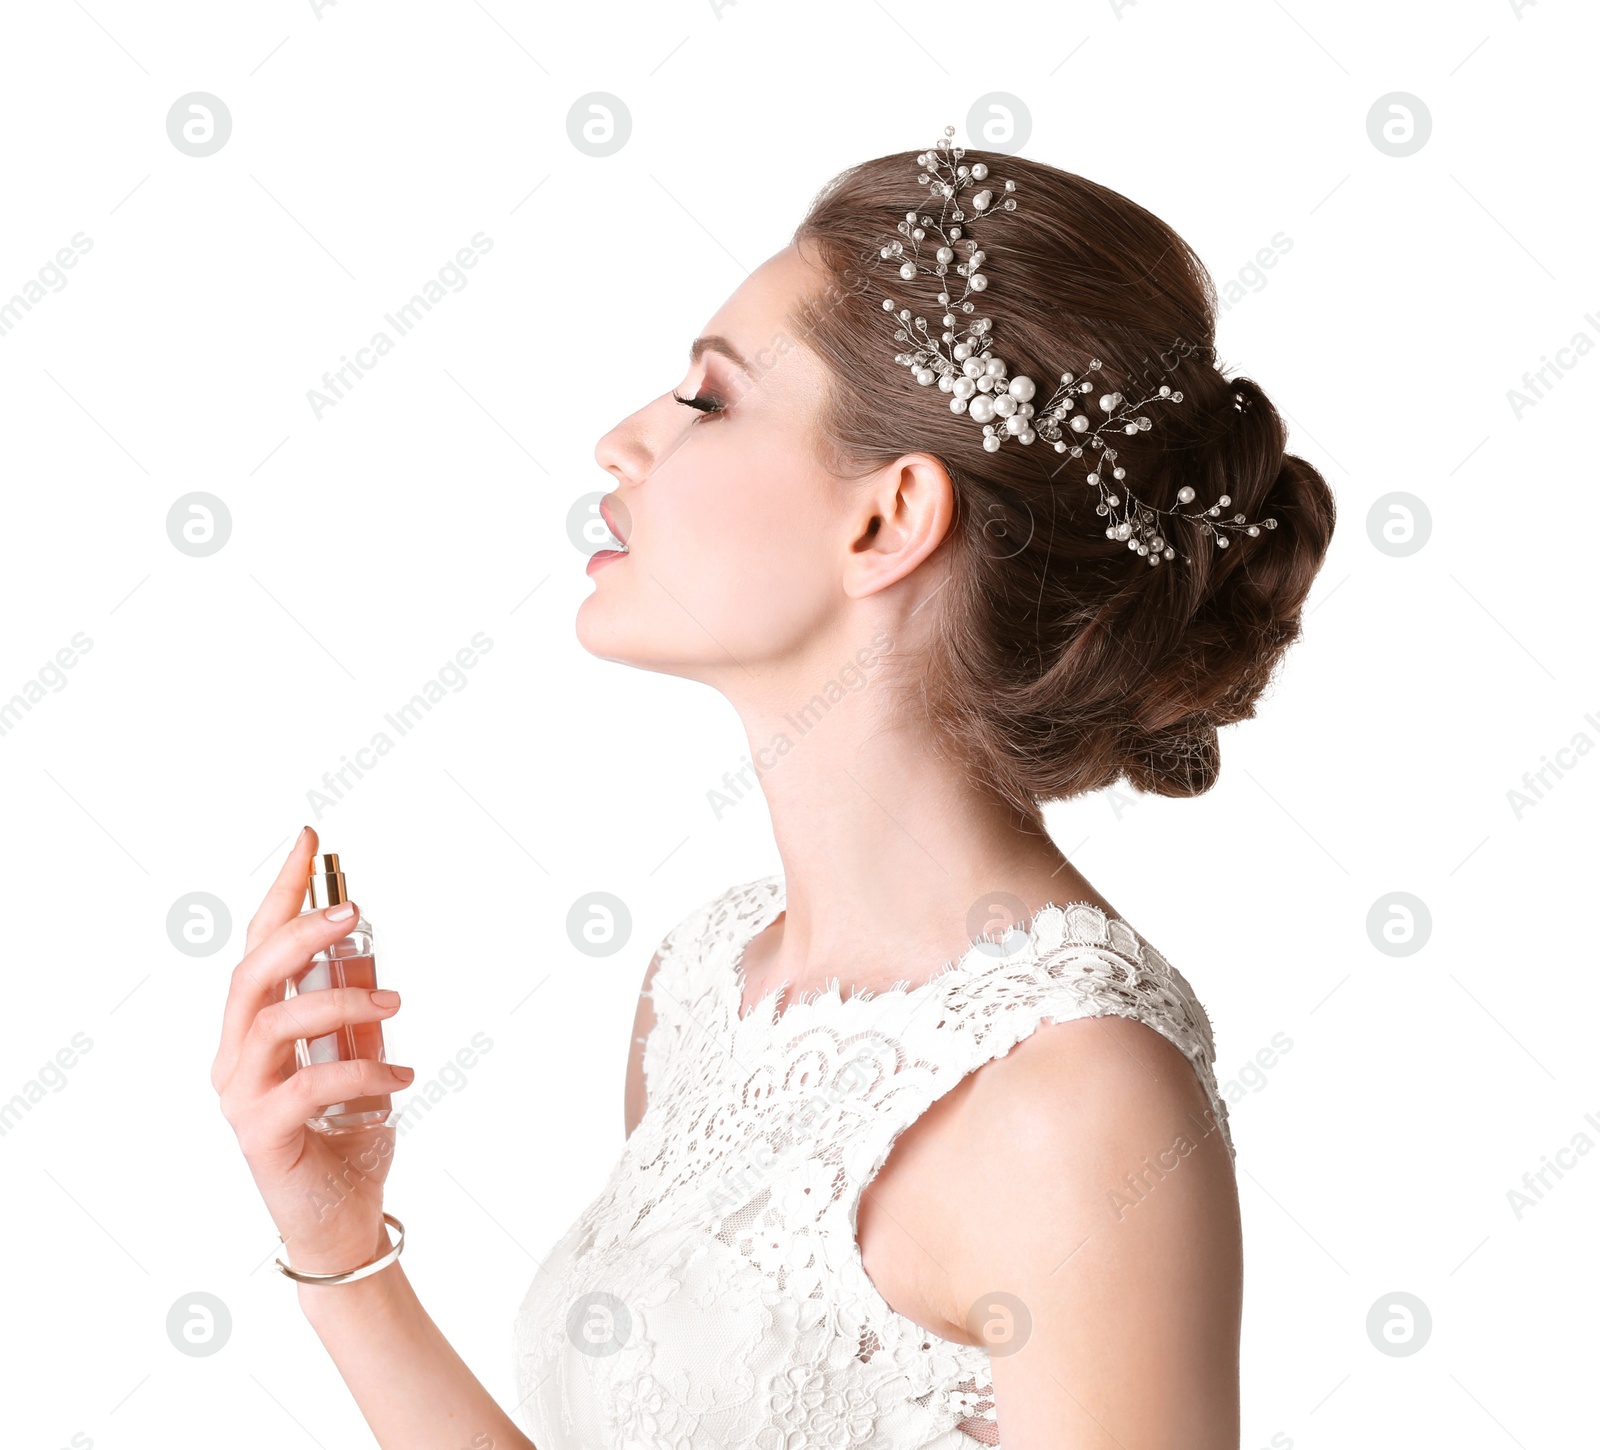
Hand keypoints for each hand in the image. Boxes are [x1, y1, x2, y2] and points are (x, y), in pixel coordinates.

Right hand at [212, 825, 413, 1275]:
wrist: (341, 1219)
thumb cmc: (345, 1135)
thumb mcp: (357, 1059)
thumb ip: (353, 1015)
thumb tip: (368, 958)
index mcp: (254, 1028)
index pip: (258, 945)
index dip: (281, 889)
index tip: (309, 838)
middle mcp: (236, 1055)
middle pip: (253, 973)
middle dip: (302, 931)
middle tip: (355, 912)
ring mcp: (242, 1094)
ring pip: (274, 1021)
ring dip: (340, 1001)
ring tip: (394, 1004)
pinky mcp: (261, 1133)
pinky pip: (309, 1084)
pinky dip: (363, 1071)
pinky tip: (400, 1077)